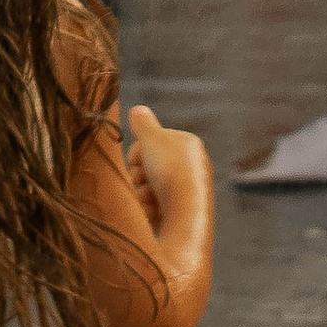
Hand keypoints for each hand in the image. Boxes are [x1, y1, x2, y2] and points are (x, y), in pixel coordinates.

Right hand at [125, 104, 212, 236]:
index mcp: (188, 145)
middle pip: (152, 166)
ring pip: (152, 188)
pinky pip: (159, 208)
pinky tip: (152, 211)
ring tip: (146, 198)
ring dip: (143, 193)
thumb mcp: (152, 137)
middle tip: (139, 178)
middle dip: (140, 173)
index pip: (155, 140)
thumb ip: (142, 122)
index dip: (139, 149)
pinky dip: (151, 209)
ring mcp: (189, 193)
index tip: (134, 158)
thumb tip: (138, 110)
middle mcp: (192, 167)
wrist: (187, 213)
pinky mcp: (184, 215)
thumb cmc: (170, 170)